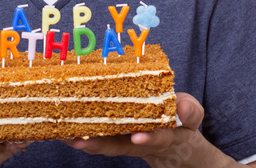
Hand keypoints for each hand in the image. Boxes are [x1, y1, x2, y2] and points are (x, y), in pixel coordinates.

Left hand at [62, 92, 234, 166]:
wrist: (174, 139)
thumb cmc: (180, 120)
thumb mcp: (191, 115)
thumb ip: (189, 111)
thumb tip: (183, 109)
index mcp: (163, 135)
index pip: (156, 139)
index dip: (148, 139)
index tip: (139, 137)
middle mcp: (140, 142)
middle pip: (119, 147)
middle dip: (100, 144)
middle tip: (81, 141)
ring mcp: (125, 141)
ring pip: (103, 144)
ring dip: (84, 140)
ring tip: (64, 134)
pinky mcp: (114, 136)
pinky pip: (97, 137)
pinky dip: (80, 133)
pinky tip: (63, 128)